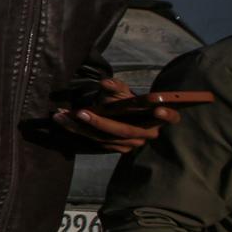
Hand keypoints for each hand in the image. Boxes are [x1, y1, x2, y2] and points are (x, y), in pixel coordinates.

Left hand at [53, 77, 177, 152]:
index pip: (171, 117)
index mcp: (157, 118)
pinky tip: (62, 119)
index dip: (167, 115)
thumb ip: (115, 87)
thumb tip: (105, 82)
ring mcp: (131, 144)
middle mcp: (147, 134)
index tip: (160, 109)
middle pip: (123, 130)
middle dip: (99, 123)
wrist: (119, 114)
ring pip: (104, 138)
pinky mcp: (116, 148)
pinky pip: (94, 141)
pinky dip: (76, 130)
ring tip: (60, 115)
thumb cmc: (125, 100)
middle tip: (79, 113)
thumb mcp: (122, 92)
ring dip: (79, 127)